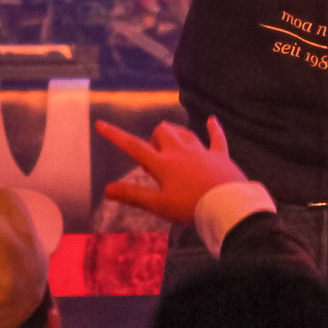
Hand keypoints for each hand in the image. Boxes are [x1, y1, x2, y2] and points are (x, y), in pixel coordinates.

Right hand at [96, 116, 245, 225]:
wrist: (227, 205)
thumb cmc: (190, 207)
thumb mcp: (159, 206)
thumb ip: (133, 195)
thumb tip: (107, 189)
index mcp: (163, 164)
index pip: (134, 146)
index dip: (116, 135)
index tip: (101, 124)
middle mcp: (180, 151)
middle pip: (162, 132)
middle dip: (154, 137)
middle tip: (155, 155)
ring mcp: (201, 151)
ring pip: (184, 132)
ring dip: (176, 133)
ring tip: (172, 140)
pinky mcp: (219, 155)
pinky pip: (216, 137)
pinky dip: (214, 128)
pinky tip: (212, 120)